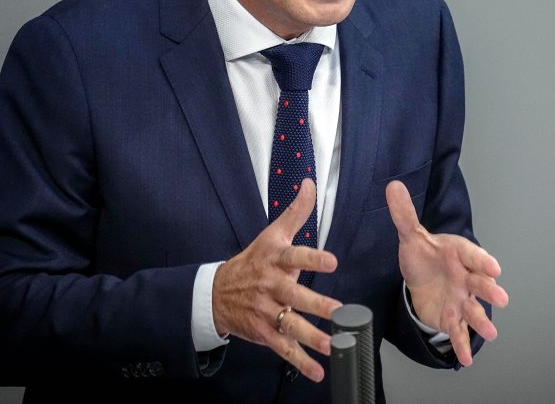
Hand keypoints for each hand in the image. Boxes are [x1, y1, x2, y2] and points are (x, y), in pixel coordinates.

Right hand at [212, 179, 340, 382]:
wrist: (217, 293)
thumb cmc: (253, 261)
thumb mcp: (272, 234)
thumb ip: (296, 212)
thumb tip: (310, 183)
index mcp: (275, 260)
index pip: (294, 257)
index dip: (312, 259)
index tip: (331, 262)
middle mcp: (271, 286)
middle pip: (295, 296)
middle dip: (316, 305)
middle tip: (337, 310)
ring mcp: (266, 311)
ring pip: (290, 324)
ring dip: (311, 337)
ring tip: (332, 344)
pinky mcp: (264, 332)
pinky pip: (284, 348)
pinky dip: (300, 361)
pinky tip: (317, 371)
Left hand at [386, 180, 508, 365]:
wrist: (421, 278)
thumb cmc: (424, 256)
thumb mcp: (411, 235)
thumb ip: (404, 213)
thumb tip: (393, 186)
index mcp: (459, 254)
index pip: (473, 255)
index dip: (482, 260)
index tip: (494, 267)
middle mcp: (465, 277)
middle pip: (480, 283)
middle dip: (489, 290)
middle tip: (500, 297)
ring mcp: (462, 299)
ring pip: (474, 310)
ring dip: (481, 321)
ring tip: (489, 333)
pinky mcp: (453, 317)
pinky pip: (458, 331)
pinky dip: (462, 344)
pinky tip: (465, 358)